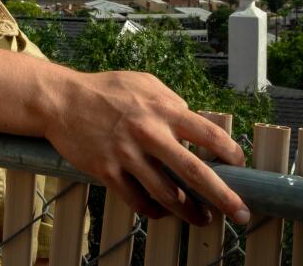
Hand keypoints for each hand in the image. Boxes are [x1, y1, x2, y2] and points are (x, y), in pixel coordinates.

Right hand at [42, 70, 249, 226]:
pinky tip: (162, 212)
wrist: (61, 100)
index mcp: (162, 109)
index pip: (208, 134)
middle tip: (241, 214)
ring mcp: (127, 154)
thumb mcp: (143, 83)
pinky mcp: (107, 171)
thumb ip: (170, 100)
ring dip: (189, 212)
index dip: (229, 152)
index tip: (239, 165)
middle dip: (223, 197)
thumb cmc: (105, 89)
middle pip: (194, 172)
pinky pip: (137, 200)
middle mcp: (148, 133)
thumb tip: (193, 117)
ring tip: (203, 219)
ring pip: (167, 195)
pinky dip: (154, 211)